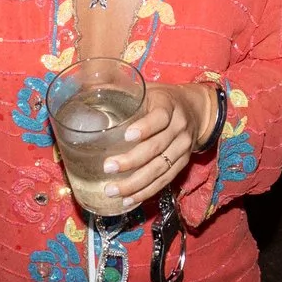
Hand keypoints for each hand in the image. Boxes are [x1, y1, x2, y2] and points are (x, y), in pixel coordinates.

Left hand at [96, 80, 217, 207]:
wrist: (196, 109)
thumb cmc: (161, 98)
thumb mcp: (145, 87)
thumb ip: (118, 86)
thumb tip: (85, 81)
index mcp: (168, 105)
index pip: (160, 117)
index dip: (145, 127)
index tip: (127, 136)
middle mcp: (179, 127)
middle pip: (157, 147)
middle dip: (132, 161)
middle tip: (108, 168)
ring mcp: (183, 147)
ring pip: (160, 168)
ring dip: (136, 183)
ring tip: (113, 191)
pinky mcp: (183, 163)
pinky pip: (165, 180)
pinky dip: (147, 192)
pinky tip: (129, 200)